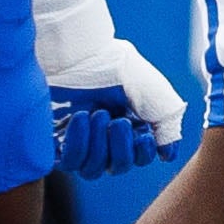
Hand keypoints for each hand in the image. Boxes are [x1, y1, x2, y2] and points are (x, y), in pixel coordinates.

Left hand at [31, 0, 187, 173]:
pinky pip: (68, 163)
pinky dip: (78, 144)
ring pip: (93, 170)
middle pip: (117, 167)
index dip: (142, 152)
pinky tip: (81, 118)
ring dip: (99, 146)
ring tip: (98, 114)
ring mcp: (80, 142)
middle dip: (121, 147)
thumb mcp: (156, 96)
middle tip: (118, 121)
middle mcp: (105, 139)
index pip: (139, 160)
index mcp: (132, 128)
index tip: (142, 131)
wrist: (81, 54)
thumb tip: (166, 155)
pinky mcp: (55, 142)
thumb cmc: (119, 69)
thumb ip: (168, 127)